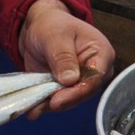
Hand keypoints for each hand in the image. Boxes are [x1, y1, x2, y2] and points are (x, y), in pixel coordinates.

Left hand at [17, 0, 114, 115]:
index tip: (58, 99)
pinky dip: (44, 106)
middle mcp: (94, 72)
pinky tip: (34, 109)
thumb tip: (70, 80)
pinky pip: (57, 101)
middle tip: (46, 105)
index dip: (78, 91)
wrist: (38, 27)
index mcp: (101, 54)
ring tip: (35, 109)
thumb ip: (63, 57)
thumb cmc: (52, 25)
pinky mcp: (65, 90)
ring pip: (70, 101)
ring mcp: (80, 83)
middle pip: (83, 93)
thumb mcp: (56, 36)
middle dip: (64, 101)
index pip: (95, 78)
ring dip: (51, 105)